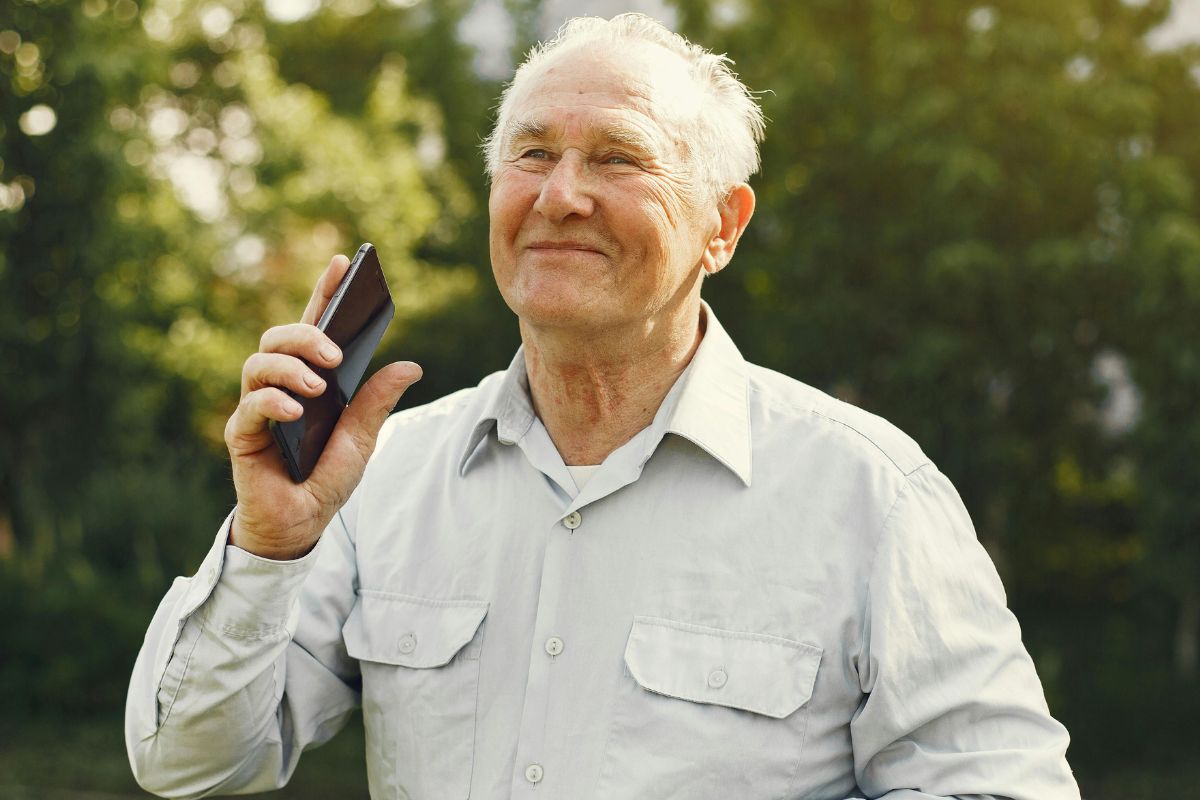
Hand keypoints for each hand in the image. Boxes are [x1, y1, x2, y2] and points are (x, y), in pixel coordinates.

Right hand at [223, 254, 421, 559]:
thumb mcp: (362, 438)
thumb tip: (410, 366)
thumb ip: (377, 401)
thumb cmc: (326, 478)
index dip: (325, 291)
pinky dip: (273, 402)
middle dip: (307, 334)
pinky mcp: (242, 436)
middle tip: (335, 354)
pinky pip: (250, 406)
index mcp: (309, 379)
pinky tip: (295, 411)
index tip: (344, 261)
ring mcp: (257, 408)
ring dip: (291, 367)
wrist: (302, 524)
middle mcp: (279, 386)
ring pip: (258, 363)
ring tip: (319, 386)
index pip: (314, 325)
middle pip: (278, 336)